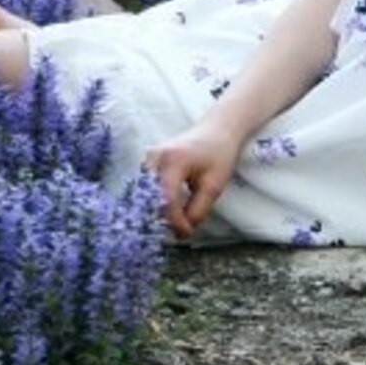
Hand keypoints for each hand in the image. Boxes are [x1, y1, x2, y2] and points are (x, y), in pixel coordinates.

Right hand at [143, 122, 244, 238]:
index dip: (176, 222)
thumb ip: (197, 210)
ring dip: (160, 211)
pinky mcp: (148, 162)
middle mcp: (154, 158)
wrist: (217, 130)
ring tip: (177, 222)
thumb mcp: (213, 185)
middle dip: (165, 218)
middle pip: (152, 199)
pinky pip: (148, 188)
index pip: (167, 200)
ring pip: (147, 195)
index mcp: (173, 161)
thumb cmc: (219, 154)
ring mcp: (148, 159)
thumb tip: (183, 231)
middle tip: (181, 231)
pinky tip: (170, 210)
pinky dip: (157, 202)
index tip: (187, 234)